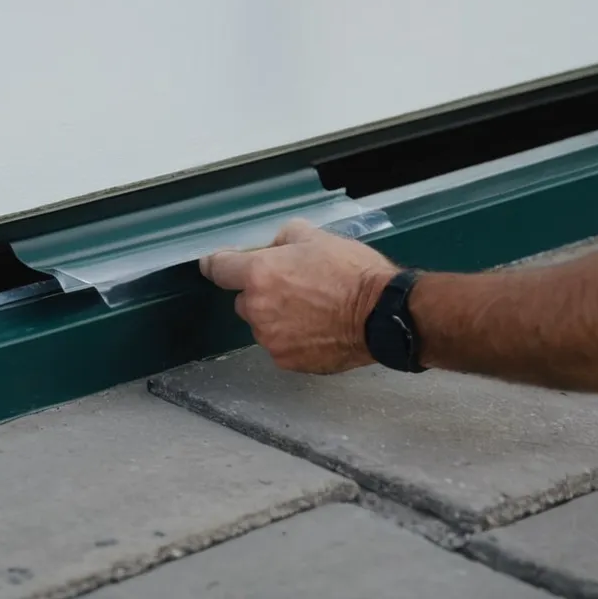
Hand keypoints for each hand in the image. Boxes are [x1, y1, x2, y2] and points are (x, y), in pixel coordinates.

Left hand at [198, 218, 397, 373]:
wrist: (383, 315)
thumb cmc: (353, 273)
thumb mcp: (317, 238)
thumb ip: (285, 239)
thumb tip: (276, 248)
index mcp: (260, 274)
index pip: (218, 269)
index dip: (217, 264)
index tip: (214, 264)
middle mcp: (258, 309)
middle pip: (244, 300)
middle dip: (261, 294)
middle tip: (294, 287)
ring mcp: (271, 339)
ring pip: (263, 325)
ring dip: (277, 318)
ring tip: (313, 310)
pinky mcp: (287, 361)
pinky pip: (281, 345)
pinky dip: (293, 338)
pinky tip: (319, 328)